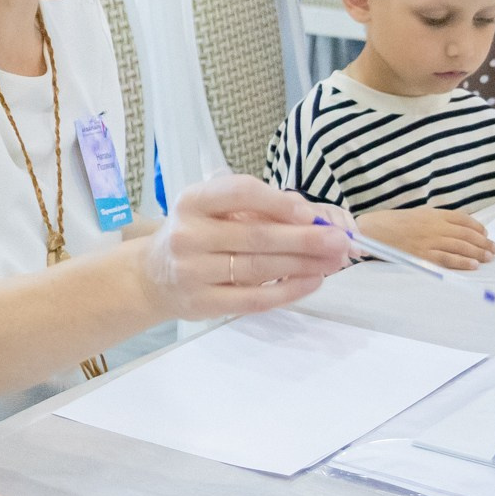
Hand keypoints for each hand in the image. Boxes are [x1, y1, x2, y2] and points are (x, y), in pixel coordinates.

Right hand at [140, 174, 353, 320]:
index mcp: (192, 201)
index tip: (310, 213)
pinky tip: (312, 281)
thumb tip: (313, 215)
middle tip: (339, 241)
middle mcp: (187, 234)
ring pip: (259, 268)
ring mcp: (192, 271)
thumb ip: (259, 208)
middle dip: (305, 239)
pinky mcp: (202, 302)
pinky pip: (254, 299)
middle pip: (256, 235)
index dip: (278, 202)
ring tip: (334, 261)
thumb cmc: (197, 235)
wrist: (154, 276)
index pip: (239, 193)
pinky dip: (288, 290)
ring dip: (304, 264)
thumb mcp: (216, 211)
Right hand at [355, 207, 494, 268]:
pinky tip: (473, 265)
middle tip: (493, 249)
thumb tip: (453, 227)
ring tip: (488, 257)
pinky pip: (447, 259)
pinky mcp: (422, 255)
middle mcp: (434, 226)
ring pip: (460, 247)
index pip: (463, 219)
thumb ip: (434, 218)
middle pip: (466, 234)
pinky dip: (462, 262)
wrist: (370, 231)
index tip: (485, 234)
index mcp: (432, 214)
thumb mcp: (415, 214)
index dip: (477, 227)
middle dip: (483, 242)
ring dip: (478, 252)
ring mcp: (429, 241)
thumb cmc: (390, 223)